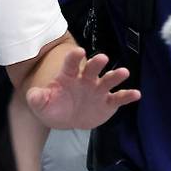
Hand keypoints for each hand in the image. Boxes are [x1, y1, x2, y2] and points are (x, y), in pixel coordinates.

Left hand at [26, 47, 140, 128]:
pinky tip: (136, 94)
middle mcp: (86, 79)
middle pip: (92, 68)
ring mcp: (98, 90)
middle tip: (102, 57)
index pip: (71, 63)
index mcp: (69, 76)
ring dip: (116, 75)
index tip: (78, 51)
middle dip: (97, 62)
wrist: (68, 118)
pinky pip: (119, 98)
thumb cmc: (55, 106)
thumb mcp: (42, 105)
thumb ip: (37, 99)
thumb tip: (33, 95)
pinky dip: (128, 95)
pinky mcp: (108, 102)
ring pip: (109, 80)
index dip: (74, 57)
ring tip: (124, 72)